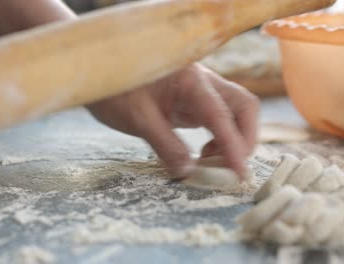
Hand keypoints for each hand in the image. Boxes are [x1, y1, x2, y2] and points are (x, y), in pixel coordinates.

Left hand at [88, 63, 259, 177]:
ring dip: (233, 139)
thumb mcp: (137, 118)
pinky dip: (220, 138)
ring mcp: (199, 90)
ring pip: (235, 112)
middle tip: (229, 167)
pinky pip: (219, 118)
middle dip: (244, 138)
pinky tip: (203, 151)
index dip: (233, 146)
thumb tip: (188, 171)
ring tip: (210, 161)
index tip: (239, 173)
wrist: (99, 71)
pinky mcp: (192, 100)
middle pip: (244, 106)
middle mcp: (202, 82)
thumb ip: (165, 144)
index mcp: (190, 80)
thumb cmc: (114, 88)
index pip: (222, 115)